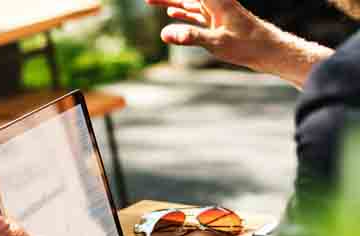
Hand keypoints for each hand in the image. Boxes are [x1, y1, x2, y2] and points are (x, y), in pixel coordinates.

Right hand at [146, 0, 269, 70]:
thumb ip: (189, 37)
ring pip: (186, 3)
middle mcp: (213, 1)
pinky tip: (171, 13)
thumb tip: (163, 34)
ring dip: (170, 2)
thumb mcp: (216, 43)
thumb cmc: (246, 44)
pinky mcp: (214, 21)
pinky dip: (181, 12)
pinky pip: (193, 13)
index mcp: (214, 0)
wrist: (267, 49)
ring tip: (150, 1)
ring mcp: (213, 11)